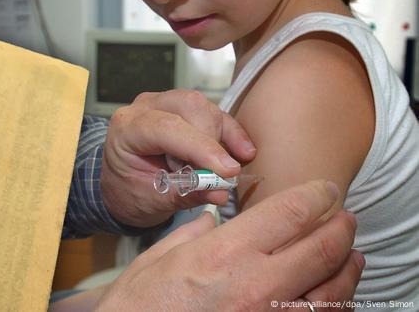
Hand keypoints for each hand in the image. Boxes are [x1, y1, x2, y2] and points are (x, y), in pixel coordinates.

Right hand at [96, 180, 363, 310]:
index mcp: (224, 253)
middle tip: (345, 217)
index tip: (326, 189)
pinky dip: (334, 304)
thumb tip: (210, 219)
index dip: (317, 195)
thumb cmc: (139, 306)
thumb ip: (192, 233)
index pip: (290, 213)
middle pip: (322, 249)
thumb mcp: (158, 259)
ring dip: (347, 267)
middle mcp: (255, 285)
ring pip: (332, 291)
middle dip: (341, 227)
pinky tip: (333, 294)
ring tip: (350, 254)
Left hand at [101, 89, 256, 227]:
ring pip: (206, 108)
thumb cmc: (130, 192)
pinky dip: (230, 134)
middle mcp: (145, 107)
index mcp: (126, 129)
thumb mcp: (150, 201)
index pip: (167, 128)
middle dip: (212, 142)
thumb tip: (219, 192)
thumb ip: (184, 194)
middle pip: (190, 107)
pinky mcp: (185, 108)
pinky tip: (243, 153)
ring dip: (222, 140)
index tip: (227, 171)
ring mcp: (166, 103)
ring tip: (219, 171)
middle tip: (220, 176)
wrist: (122, 186)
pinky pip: (215, 114)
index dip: (201, 148)